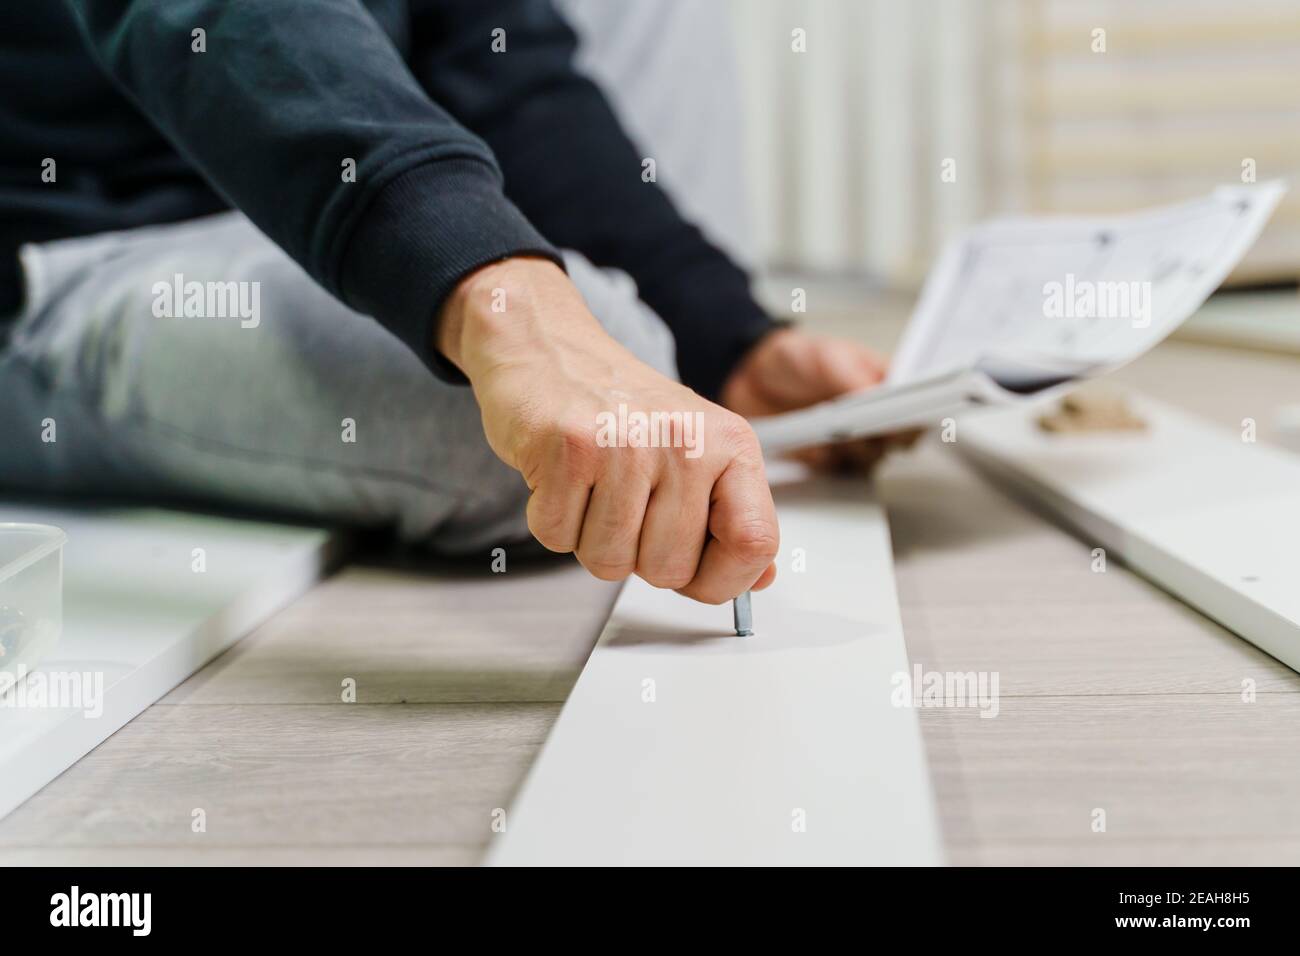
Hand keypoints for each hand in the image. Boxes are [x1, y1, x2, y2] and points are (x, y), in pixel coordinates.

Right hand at [439, 257, 778, 602]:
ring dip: (590, 540)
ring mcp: (626, 443)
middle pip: (670, 569)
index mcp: (730, 443)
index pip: (754, 542)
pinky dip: (552, 520)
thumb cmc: (622, 408)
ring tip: (592, 488)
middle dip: (639, 557)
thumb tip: (759, 576)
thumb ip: (732, 516)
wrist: (550, 349)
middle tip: (626, 507)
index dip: (723, 580)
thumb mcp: (698, 451)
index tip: (699, 574)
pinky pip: (558, 537)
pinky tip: (563, 480)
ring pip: (609, 561)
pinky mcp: (568, 447)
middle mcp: (685, 440)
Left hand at [721, 328, 900, 470]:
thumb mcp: (827, 357)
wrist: (751, 376)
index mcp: (885, 384)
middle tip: (859, 425)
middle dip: (880, 436)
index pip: (916, 408)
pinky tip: (813, 443)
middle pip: (898, 441)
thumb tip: (879, 397)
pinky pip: (838, 470)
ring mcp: (851, 438)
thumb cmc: (797, 357)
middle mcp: (874, 415)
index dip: (913, 418)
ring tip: (830, 430)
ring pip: (871, 460)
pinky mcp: (827, 458)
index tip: (899, 419)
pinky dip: (827, 460)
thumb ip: (854, 378)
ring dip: (853, 449)